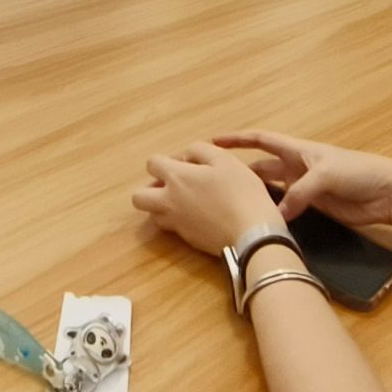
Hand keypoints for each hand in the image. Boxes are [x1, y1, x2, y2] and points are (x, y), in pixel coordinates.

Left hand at [132, 142, 283, 254]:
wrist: (253, 233)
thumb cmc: (241, 192)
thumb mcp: (225, 159)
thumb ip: (200, 150)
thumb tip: (186, 157)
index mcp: (176, 177)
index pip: (151, 163)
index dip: (166, 160)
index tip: (186, 164)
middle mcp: (169, 201)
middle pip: (139, 197)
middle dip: (150, 189)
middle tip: (172, 187)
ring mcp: (176, 223)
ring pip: (153, 215)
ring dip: (162, 207)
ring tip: (184, 203)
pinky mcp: (188, 240)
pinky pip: (172, 229)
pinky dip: (179, 221)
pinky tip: (200, 216)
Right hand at [212, 130, 391, 231]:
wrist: (387, 193)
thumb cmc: (358, 172)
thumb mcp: (325, 176)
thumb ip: (300, 193)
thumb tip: (277, 214)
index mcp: (298, 150)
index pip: (261, 140)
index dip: (237, 139)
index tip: (213, 141)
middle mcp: (297, 167)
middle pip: (262, 169)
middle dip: (240, 173)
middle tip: (215, 184)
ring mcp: (304, 189)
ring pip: (272, 191)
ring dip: (256, 196)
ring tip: (231, 206)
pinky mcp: (314, 208)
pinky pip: (288, 210)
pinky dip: (275, 215)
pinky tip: (262, 224)